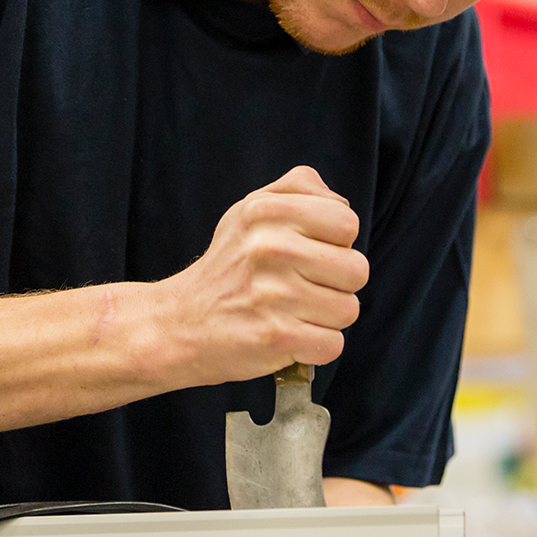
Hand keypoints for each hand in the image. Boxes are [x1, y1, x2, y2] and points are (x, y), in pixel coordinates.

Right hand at [153, 166, 367, 385]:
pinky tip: (290, 336)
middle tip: (303, 287)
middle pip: (356, 270)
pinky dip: (315, 347)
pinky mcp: (276, 337)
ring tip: (294, 312)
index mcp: (268, 212)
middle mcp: (271, 248)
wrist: (180, 323)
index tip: (311, 253)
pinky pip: (333, 344)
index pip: (347, 224)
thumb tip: (341, 204)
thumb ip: (299, 189)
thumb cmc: (228, 266)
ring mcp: (274, 295)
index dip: (337, 243)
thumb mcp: (251, 208)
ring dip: (327, 318)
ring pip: (348, 310)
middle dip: (337, 284)